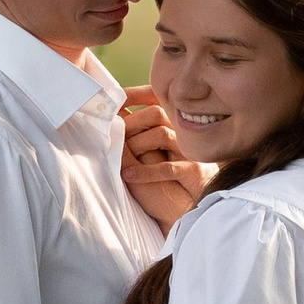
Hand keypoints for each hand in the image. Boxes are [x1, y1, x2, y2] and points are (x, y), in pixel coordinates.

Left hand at [121, 87, 208, 231]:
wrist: (191, 208)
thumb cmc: (165, 181)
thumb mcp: (147, 154)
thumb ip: (134, 134)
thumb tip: (110, 117)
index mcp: (171, 125)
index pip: (154, 98)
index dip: (134, 95)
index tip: (114, 99)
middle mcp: (182, 134)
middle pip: (156, 113)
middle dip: (130, 123)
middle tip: (113, 136)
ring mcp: (189, 151)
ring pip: (161, 134)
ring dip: (136, 145)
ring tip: (122, 161)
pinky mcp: (193, 171)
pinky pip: (168, 167)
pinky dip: (145, 171)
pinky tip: (129, 176)